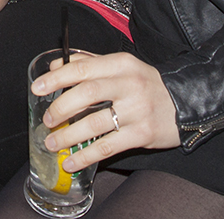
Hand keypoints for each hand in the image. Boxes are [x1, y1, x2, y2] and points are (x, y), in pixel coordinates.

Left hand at [31, 51, 178, 171]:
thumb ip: (89, 63)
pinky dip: (85, 155)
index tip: (38, 88)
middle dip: (61, 108)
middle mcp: (129, 84)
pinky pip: (107, 146)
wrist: (186, 102)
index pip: (82, 68)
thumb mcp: (122, 66)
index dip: (56, 78)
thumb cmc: (147, 83)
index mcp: (121, 64)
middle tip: (48, 119)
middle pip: (86, 94)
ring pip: (94, 123)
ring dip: (68, 135)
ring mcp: (136, 110)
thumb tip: (56, 66)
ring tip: (52, 142)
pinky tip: (72, 160)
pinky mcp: (142, 134)